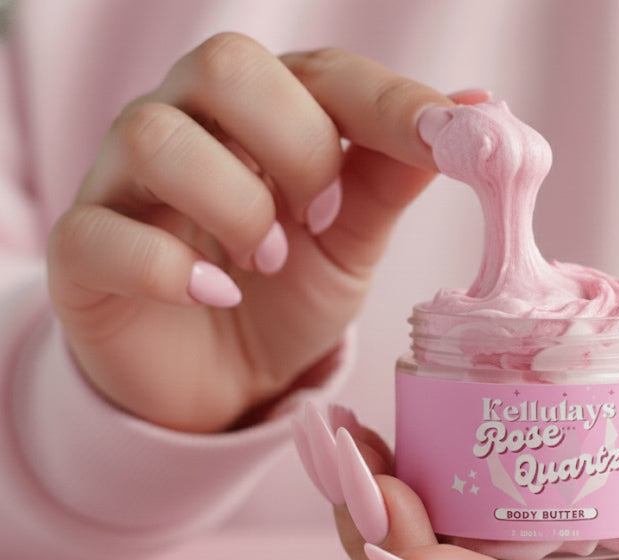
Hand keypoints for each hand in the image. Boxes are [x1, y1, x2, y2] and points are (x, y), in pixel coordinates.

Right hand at [47, 33, 485, 431]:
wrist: (221, 379)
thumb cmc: (286, 291)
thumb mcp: (353, 237)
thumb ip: (396, 175)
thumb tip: (479, 110)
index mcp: (264, 112)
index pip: (324, 73)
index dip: (391, 103)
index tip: (451, 141)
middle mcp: (188, 124)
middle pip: (227, 67)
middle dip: (297, 147)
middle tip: (323, 218)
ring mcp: (125, 182)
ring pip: (158, 137)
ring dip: (238, 206)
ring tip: (268, 261)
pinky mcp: (84, 250)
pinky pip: (103, 234)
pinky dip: (169, 268)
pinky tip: (213, 292)